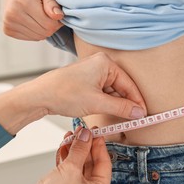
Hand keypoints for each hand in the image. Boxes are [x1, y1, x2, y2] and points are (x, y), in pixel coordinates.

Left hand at [0, 52, 146, 134]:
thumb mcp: (97, 103)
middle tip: (133, 119)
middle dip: (126, 104)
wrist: (40, 96)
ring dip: (116, 104)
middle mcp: (100, 64)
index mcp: (105, 63)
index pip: (129, 84)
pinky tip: (108, 112)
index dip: (137, 102)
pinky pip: (103, 92)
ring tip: (120, 118)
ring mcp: (92, 72)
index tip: (143, 115)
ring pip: (112, 91)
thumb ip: (121, 108)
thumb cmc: (64, 93)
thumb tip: (138, 112)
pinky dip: (106, 103)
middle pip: (121, 87)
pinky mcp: (86, 80)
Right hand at [3, 0, 62, 39]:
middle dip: (51, 26)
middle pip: (44, 32)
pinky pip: (31, 38)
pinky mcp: (8, 30)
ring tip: (41, 17)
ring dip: (44, 30)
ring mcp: (9, 23)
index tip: (57, 15)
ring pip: (38, 37)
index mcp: (23, 2)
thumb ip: (51, 3)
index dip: (57, 21)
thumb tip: (58, 16)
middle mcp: (13, 14)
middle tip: (50, 16)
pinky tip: (33, 21)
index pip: (49, 24)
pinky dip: (36, 32)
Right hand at [6, 127, 111, 183]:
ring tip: (71, 135)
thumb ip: (80, 149)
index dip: (99, 145)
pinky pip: (71, 170)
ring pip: (80, 164)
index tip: (95, 132)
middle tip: (82, 131)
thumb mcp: (70, 169)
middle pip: (92, 163)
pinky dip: (68, 158)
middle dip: (85, 146)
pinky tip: (64, 146)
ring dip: (75, 150)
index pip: (104, 163)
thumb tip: (86, 135)